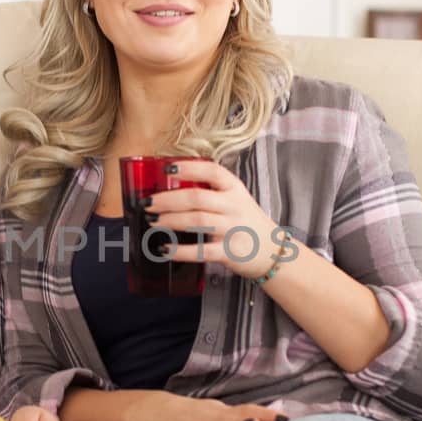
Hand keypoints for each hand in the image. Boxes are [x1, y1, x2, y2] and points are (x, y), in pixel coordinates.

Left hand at [147, 160, 293, 279]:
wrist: (273, 252)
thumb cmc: (246, 222)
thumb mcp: (235, 199)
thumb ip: (211, 190)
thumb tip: (171, 186)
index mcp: (234, 188)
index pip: (212, 171)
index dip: (189, 168)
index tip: (167, 168)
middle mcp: (234, 206)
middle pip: (197, 197)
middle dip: (168, 199)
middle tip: (148, 203)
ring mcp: (232, 229)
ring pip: (197, 220)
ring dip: (170, 220)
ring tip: (152, 221)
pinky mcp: (229, 252)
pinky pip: (201, 251)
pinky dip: (180, 251)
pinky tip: (165, 250)